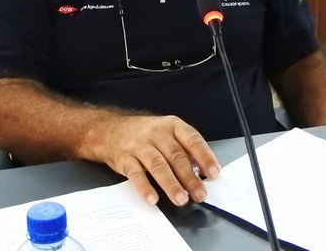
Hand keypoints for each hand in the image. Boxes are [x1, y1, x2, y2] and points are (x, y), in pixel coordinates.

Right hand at [94, 114, 220, 205]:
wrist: (111, 130)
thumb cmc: (146, 135)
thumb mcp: (167, 133)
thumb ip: (183, 149)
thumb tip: (202, 172)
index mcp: (172, 126)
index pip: (192, 139)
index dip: (204, 156)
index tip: (214, 173)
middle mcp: (157, 133)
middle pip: (176, 156)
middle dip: (190, 177)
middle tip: (200, 194)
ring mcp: (140, 145)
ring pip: (158, 165)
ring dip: (171, 184)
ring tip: (181, 199)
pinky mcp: (125, 158)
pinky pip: (136, 174)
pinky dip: (145, 187)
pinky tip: (153, 198)